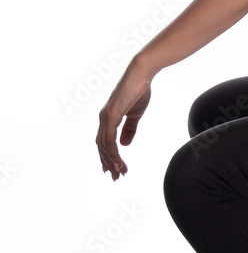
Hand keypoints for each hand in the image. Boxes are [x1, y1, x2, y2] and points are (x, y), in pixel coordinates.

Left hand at [96, 59, 152, 180]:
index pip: (104, 142)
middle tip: (116, 178)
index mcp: (108, 118)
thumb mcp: (135, 114)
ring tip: (119, 173)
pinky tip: (118, 160)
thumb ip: (129, 129)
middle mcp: (103, 118)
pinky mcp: (111, 115)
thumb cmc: (139, 90)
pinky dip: (112, 151)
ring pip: (104, 145)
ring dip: (111, 160)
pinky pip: (109, 138)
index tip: (114, 170)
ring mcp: (105, 116)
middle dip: (108, 163)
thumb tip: (124, 144)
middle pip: (101, 146)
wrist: (141, 74)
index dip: (108, 157)